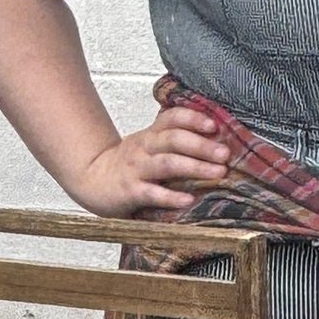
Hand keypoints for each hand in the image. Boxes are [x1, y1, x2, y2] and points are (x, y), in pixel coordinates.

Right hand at [69, 105, 230, 218]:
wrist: (92, 179)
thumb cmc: (131, 164)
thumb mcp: (150, 145)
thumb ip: (176, 140)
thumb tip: (218, 140)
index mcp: (152, 134)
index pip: (172, 118)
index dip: (193, 118)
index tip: (214, 125)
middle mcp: (144, 147)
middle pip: (174, 139)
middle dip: (202, 145)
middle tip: (225, 154)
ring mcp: (137, 169)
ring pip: (167, 163)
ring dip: (195, 167)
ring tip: (218, 173)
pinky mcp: (130, 191)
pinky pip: (152, 193)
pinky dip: (171, 197)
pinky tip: (189, 200)